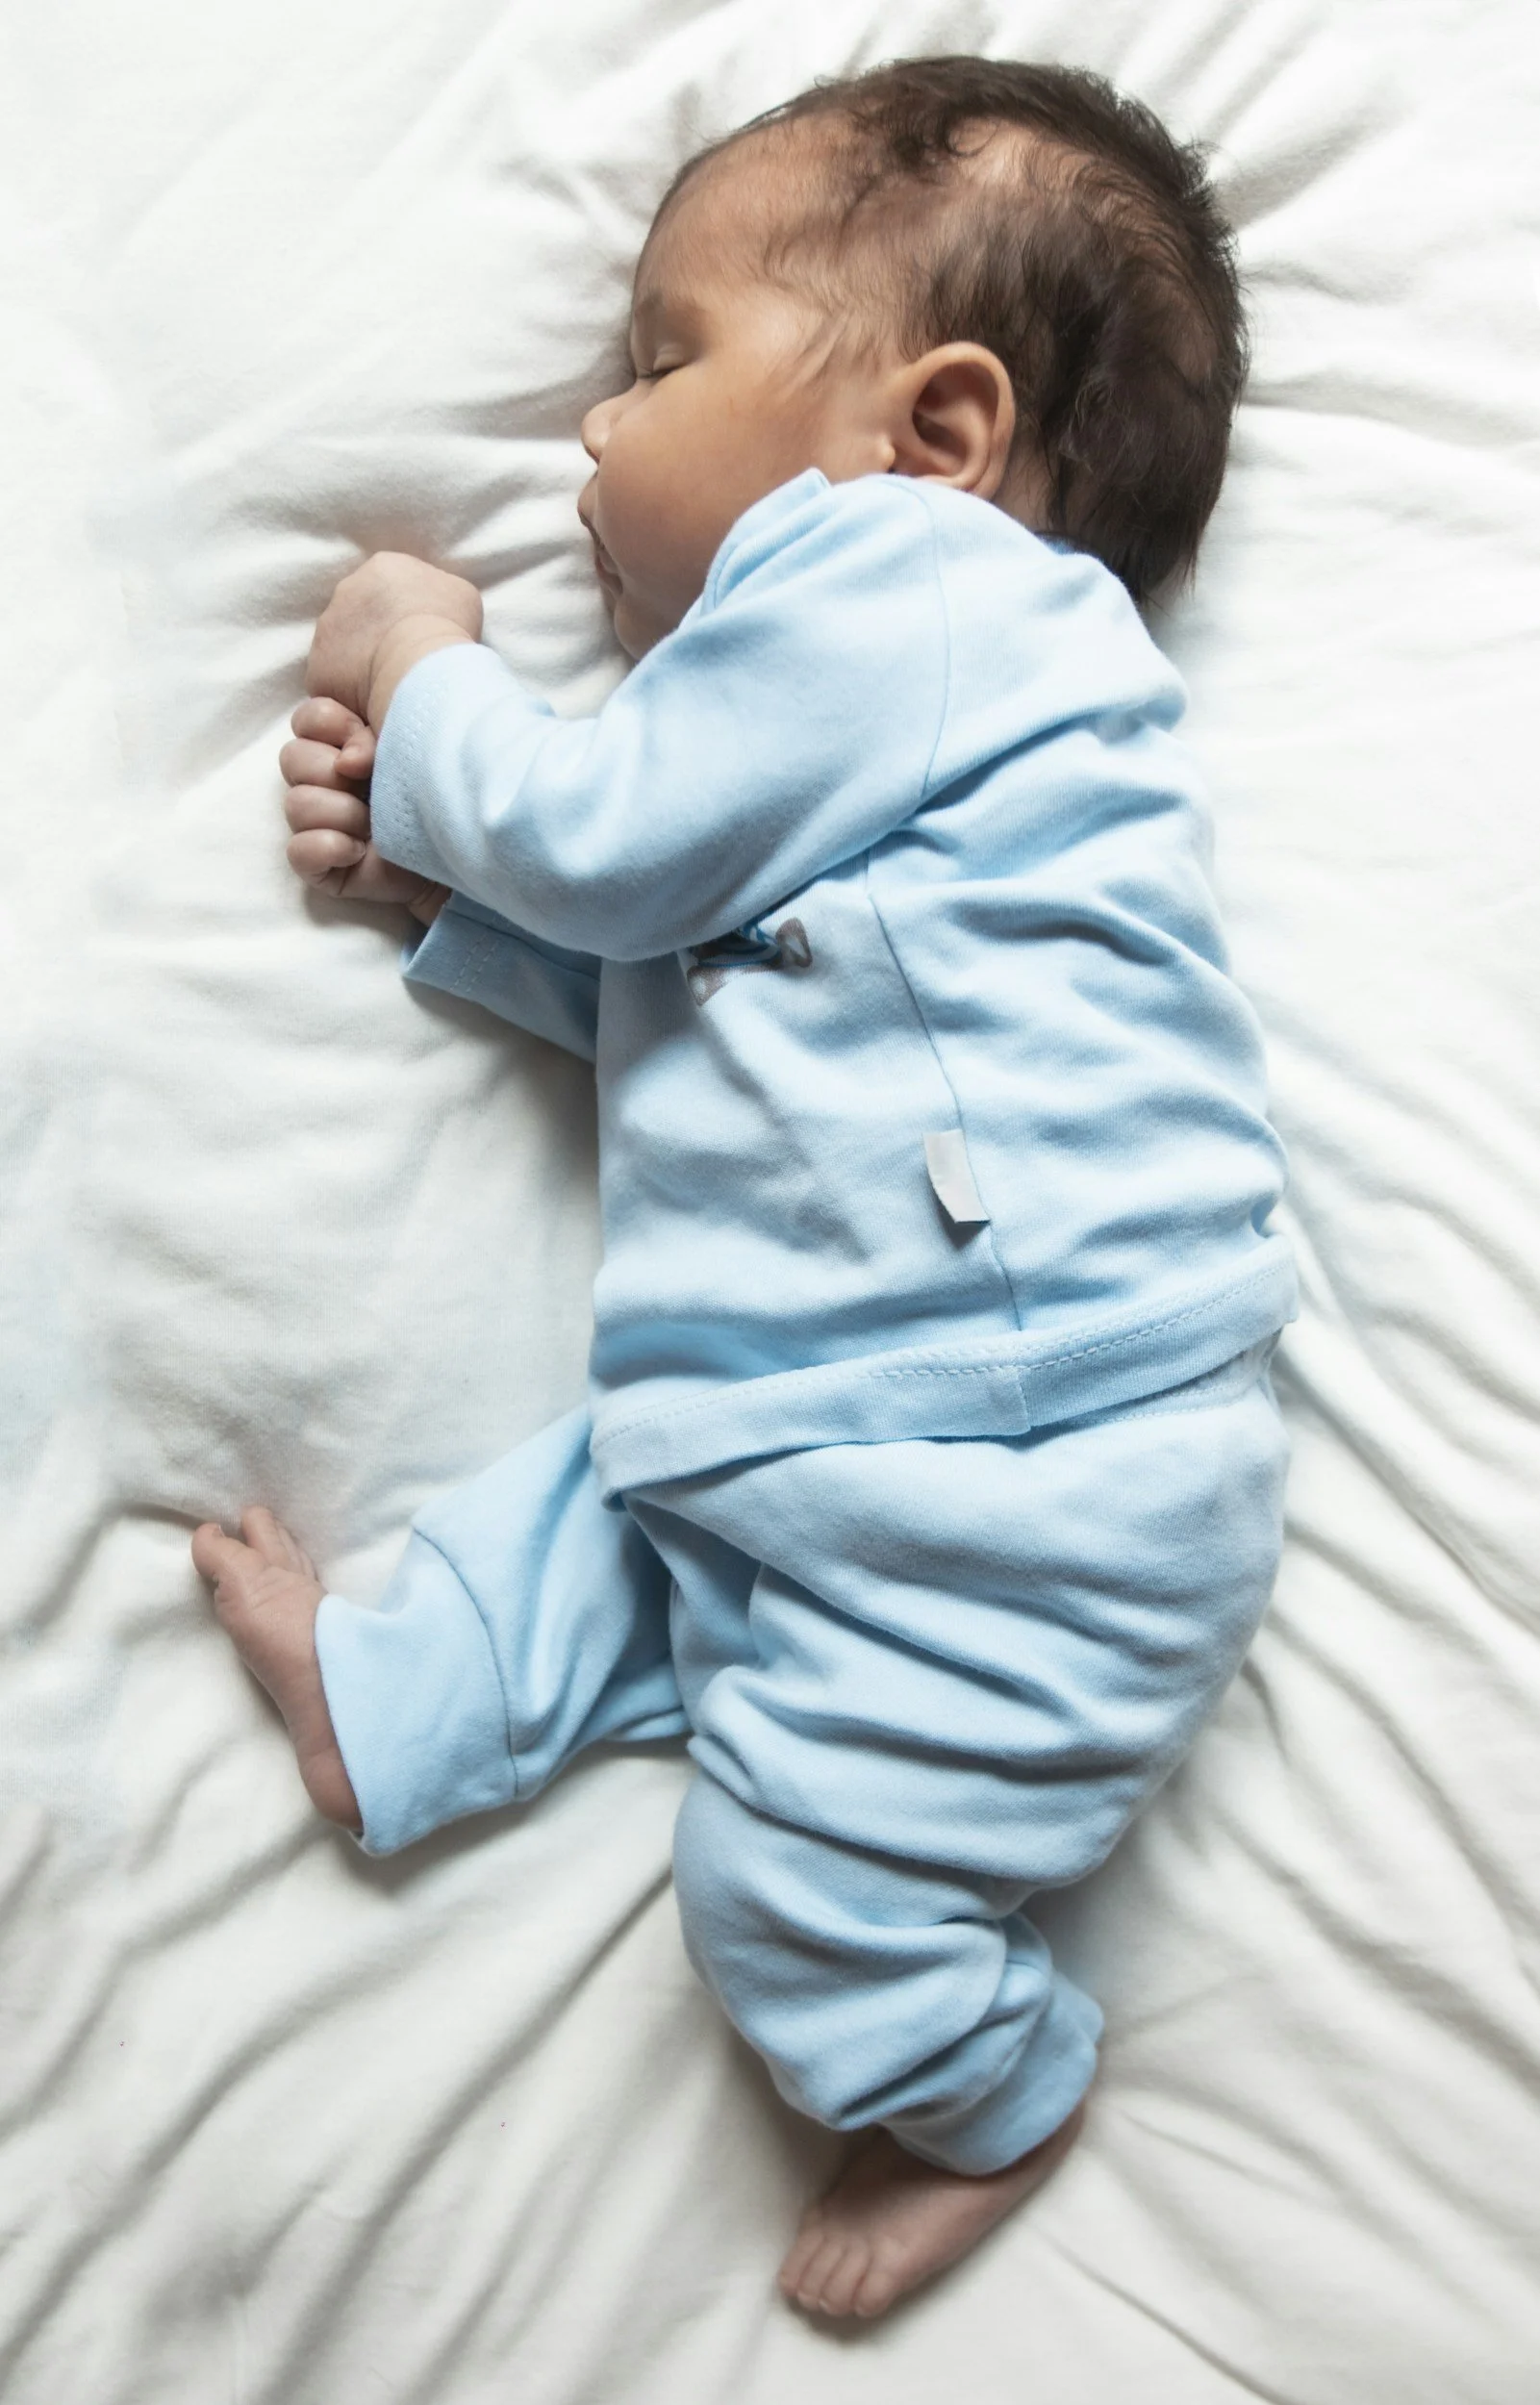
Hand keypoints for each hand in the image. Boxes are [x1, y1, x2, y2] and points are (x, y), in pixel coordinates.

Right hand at [282, 699, 447, 921]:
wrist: (484, 843)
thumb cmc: (458, 778)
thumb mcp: (422, 729)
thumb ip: (389, 706)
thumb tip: (357, 752)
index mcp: (359, 743)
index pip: (308, 720)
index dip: (326, 722)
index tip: (365, 734)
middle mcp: (343, 781)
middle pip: (293, 760)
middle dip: (329, 766)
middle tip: (373, 776)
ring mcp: (338, 824)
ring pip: (294, 805)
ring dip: (334, 808)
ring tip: (373, 819)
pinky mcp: (337, 868)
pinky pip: (299, 855)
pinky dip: (320, 847)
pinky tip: (356, 846)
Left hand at [306, 551, 482, 728]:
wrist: (419, 667)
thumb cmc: (446, 629)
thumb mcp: (460, 595)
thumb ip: (440, 591)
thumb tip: (434, 603)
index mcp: (383, 568)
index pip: (387, 587)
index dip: (402, 613)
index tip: (416, 634)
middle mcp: (346, 591)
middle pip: (359, 615)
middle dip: (376, 636)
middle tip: (400, 660)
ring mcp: (326, 630)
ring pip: (342, 649)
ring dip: (359, 664)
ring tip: (389, 685)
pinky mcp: (317, 669)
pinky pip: (332, 683)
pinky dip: (349, 694)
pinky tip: (374, 702)